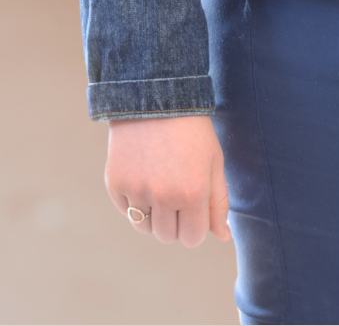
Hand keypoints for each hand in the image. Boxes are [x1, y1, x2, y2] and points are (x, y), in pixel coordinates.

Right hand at [105, 114, 230, 246]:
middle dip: (175, 223)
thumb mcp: (214, 163)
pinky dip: (134, 201)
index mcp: (193, 193)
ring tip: (161, 184)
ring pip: (144, 228)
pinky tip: (144, 175)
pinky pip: (126, 211)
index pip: (192, 238)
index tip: (195, 211)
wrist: (156, 100)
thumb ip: (219, 203)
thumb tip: (223, 237)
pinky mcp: (115, 184)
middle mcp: (164, 197)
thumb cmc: (193, 132)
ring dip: (153, 215)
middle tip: (178, 194)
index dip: (195, 228)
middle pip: (167, 237)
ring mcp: (137, 192)